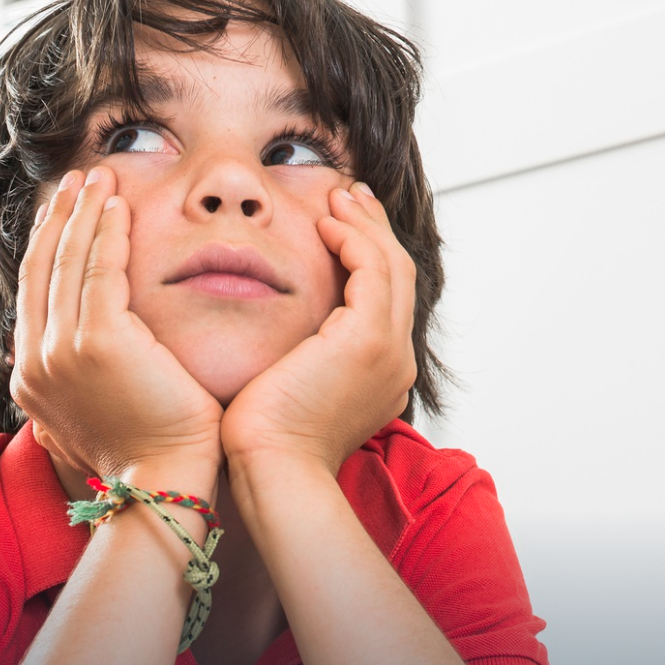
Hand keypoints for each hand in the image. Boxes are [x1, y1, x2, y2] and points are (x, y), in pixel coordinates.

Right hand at [10, 167, 224, 491]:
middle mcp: (35, 361)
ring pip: (69, 262)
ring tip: (101, 178)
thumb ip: (71, 383)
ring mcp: (61, 351)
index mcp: (30, 378)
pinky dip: (109, 233)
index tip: (64, 210)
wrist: (163, 483)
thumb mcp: (89, 416)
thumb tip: (52, 366)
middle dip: (61, 217)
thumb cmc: (145, 453)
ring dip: (85, 213)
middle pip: (42, 268)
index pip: (33, 294)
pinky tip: (120, 207)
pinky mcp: (98, 342)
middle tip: (79, 179)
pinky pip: (101, 271)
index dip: (46, 245)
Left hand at [220, 183, 417, 476]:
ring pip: (390, 266)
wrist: (274, 469)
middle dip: (374, 229)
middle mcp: (397, 361)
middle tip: (348, 194)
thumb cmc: (266, 442)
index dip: (368, 256)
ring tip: (337, 195)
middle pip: (398, 276)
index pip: (385, 301)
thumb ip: (298, 359)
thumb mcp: (290, 390)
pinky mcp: (367, 339)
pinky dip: (352, 238)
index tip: (341, 225)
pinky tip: (325, 223)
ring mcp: (389, 350)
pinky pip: (371, 269)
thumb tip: (278, 339)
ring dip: (364, 224)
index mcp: (382, 376)